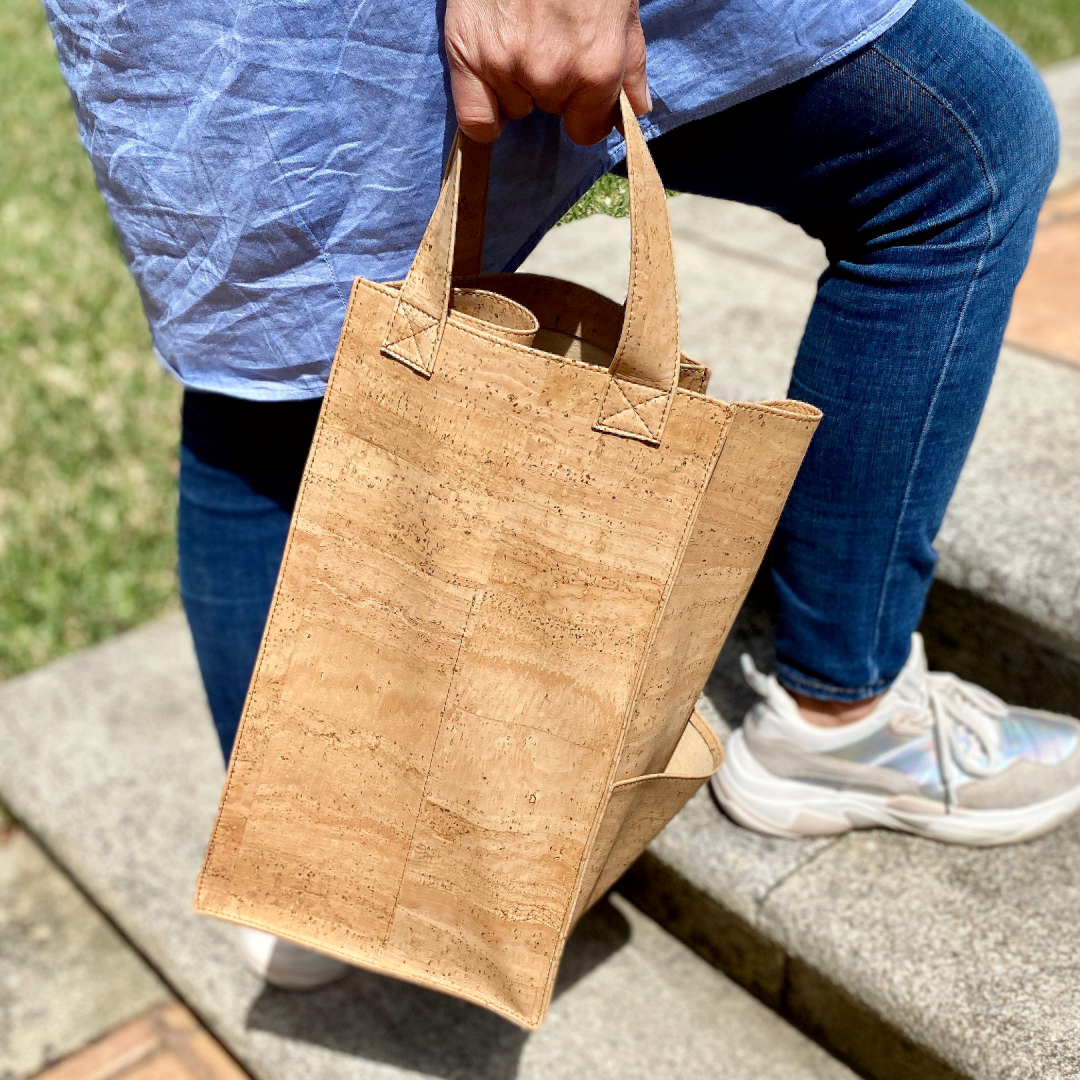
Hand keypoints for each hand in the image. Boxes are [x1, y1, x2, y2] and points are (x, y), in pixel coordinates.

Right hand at [444, 0, 649, 145]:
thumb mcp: (620, 7)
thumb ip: (630, 65)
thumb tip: (637, 111)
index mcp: (597, 68)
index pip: (587, 132)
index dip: (584, 112)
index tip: (578, 91)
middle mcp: (551, 76)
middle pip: (549, 112)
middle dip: (551, 85)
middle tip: (546, 36)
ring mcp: (506, 66)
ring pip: (514, 108)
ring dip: (515, 84)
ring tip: (517, 33)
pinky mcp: (468, 54)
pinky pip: (476, 119)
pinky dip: (483, 110)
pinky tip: (490, 78)